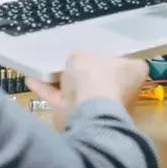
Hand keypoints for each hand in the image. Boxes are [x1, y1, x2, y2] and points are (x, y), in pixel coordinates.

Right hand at [26, 51, 149, 130]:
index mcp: (133, 72)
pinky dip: (48, 91)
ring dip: (63, 80)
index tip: (96, 48)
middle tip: (68, 57)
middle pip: (101, 77)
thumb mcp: (84, 55)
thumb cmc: (96, 76)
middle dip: (84, 71)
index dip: (112, 55)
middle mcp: (122, 92)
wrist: (86, 113)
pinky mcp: (82, 119)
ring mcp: (102, 108)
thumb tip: (76, 61)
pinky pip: (64, 100)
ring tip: (44, 65)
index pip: (128, 61)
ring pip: (81, 90)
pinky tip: (32, 79)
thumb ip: (80, 57)